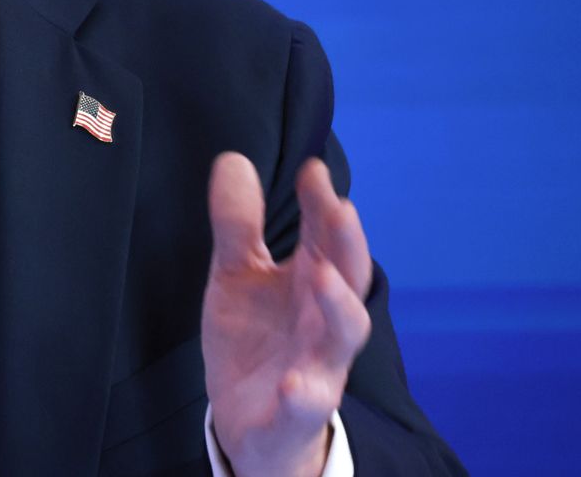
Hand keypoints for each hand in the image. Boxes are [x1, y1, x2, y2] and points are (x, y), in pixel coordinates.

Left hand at [203, 152, 371, 476]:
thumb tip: (233, 159)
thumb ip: (238, 224)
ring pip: (340, 339)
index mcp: (309, 284)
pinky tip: (294, 383)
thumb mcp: (237, 275)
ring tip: (322, 277)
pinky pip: (305, 407)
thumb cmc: (255, 339)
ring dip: (337, 307)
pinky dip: (304, 395)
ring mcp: (315, 368)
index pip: (324, 238)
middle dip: (347, 245)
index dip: (322, 204)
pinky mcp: (293, 414)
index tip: (313, 169)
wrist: (250, 422)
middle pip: (346, 279)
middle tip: (339, 207)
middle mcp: (321, 322)